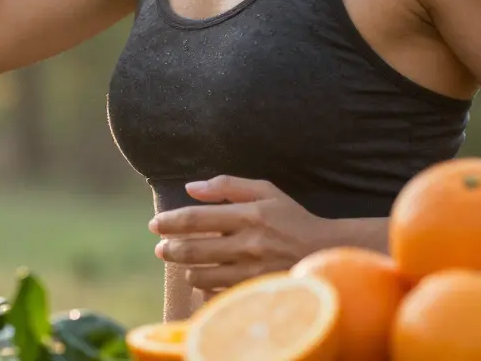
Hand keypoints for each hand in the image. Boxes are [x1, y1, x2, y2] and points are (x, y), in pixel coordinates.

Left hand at [149, 177, 335, 295]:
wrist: (326, 250)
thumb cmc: (291, 218)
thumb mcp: (265, 191)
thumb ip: (226, 186)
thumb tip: (190, 187)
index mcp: (249, 215)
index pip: (196, 218)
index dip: (169, 222)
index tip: (155, 225)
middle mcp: (250, 244)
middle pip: (193, 250)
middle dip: (170, 250)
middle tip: (161, 249)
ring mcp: (253, 271)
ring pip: (202, 276)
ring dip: (186, 270)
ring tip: (185, 264)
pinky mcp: (257, 291)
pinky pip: (218, 295)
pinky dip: (206, 289)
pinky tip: (204, 281)